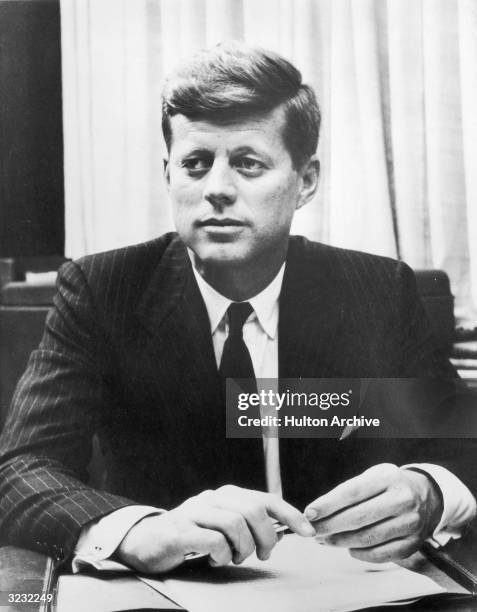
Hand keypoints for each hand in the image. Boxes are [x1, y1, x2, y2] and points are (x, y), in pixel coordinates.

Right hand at [117, 485, 314, 572]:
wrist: (147, 540)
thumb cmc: (191, 534)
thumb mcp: (221, 523)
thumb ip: (247, 522)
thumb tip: (282, 530)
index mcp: (227, 495)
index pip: (266, 498)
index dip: (290, 514)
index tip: (307, 531)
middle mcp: (213, 498)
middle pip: (253, 511)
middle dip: (266, 537)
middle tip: (262, 555)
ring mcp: (195, 512)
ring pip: (235, 525)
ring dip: (242, 548)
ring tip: (235, 558)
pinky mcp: (181, 531)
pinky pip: (213, 541)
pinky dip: (221, 555)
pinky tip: (215, 560)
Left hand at [305, 464, 442, 562]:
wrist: (427, 497)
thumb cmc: (389, 485)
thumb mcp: (373, 476)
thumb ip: (347, 491)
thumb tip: (317, 512)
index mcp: (389, 477)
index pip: (353, 492)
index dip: (329, 504)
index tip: (310, 513)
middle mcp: (403, 500)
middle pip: (359, 517)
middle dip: (330, 526)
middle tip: (312, 530)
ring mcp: (411, 523)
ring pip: (368, 538)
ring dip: (340, 541)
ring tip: (324, 539)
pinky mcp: (413, 544)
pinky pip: (381, 555)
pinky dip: (360, 554)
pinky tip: (347, 548)